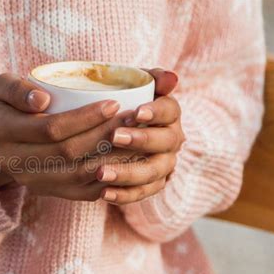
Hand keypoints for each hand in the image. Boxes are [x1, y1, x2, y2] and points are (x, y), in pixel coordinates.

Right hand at [0, 73, 129, 199]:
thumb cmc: (4, 108)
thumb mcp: (0, 88)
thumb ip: (17, 89)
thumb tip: (43, 100)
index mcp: (4, 133)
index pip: (51, 129)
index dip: (84, 118)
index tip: (113, 104)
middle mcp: (16, 163)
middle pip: (69, 153)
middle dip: (105, 135)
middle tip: (132, 118)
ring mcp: (34, 182)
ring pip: (80, 175)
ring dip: (113, 158)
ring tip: (137, 138)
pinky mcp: (49, 192)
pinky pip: (84, 191)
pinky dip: (110, 178)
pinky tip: (129, 162)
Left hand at [96, 69, 184, 204]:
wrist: (118, 131)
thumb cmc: (124, 101)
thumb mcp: (134, 84)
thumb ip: (151, 77)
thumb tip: (171, 79)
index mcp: (170, 114)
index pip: (171, 111)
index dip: (156, 112)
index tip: (136, 112)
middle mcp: (172, 140)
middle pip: (164, 142)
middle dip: (141, 140)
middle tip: (115, 137)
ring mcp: (164, 164)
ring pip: (152, 172)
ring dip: (128, 173)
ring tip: (101, 172)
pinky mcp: (152, 184)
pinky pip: (142, 193)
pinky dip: (123, 195)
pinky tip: (103, 194)